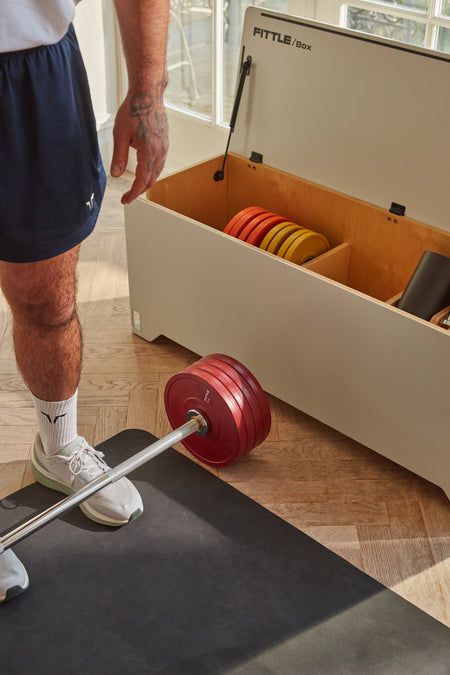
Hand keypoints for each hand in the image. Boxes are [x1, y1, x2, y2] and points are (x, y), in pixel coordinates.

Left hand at [110, 87, 168, 203]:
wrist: (148, 94)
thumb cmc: (134, 110)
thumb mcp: (120, 134)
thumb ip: (119, 157)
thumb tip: (115, 175)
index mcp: (149, 152)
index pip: (142, 181)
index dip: (133, 193)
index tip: (125, 200)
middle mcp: (160, 152)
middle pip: (151, 180)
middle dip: (139, 190)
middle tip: (128, 196)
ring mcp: (164, 147)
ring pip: (157, 172)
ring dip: (147, 182)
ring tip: (135, 187)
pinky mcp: (164, 142)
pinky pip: (160, 163)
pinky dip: (152, 171)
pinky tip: (144, 170)